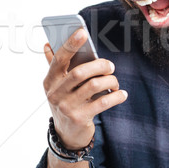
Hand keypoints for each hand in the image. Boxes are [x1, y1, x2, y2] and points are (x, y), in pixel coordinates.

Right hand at [43, 28, 127, 148]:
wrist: (67, 135)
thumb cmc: (65, 102)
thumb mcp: (57, 86)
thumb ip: (54, 66)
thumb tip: (47, 44)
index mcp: (49, 81)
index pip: (59, 59)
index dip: (70, 44)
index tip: (82, 32)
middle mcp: (55, 94)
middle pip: (80, 72)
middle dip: (99, 65)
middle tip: (110, 66)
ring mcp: (67, 107)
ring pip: (94, 85)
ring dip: (110, 80)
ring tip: (115, 81)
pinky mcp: (80, 119)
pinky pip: (103, 103)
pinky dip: (116, 96)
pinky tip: (121, 94)